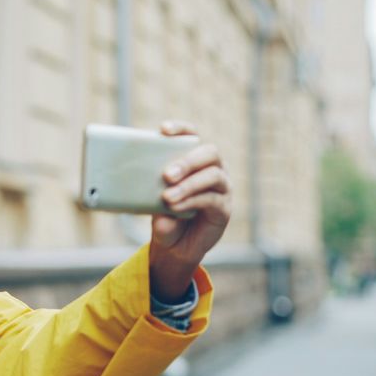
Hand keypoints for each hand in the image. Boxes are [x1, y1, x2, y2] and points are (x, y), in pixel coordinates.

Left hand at [148, 121, 231, 301]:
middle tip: (166, 175)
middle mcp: (213, 168)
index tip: (163, 130)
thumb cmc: (164, 215)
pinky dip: (192, 200)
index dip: (181, 129)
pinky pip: (212, 199)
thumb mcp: (152, 203)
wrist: (174, 246)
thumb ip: (152, 197)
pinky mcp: (223, 208)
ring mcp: (222, 187)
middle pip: (209, 153)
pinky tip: (175, 207)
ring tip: (167, 197)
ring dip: (189, 184)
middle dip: (187, 161)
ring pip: (213, 175)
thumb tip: (155, 200)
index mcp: (194, 159)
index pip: (192, 135)